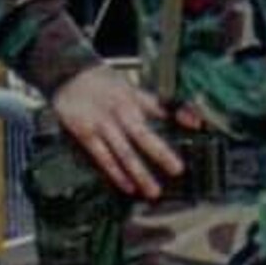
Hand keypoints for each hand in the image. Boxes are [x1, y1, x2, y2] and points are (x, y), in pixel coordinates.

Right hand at [51, 64, 187, 199]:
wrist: (67, 73)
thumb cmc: (103, 83)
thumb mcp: (130, 87)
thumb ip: (154, 104)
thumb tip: (188, 117)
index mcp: (133, 97)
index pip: (161, 106)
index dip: (180, 113)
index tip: (198, 124)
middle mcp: (120, 110)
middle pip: (142, 134)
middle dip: (160, 153)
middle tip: (177, 170)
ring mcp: (102, 123)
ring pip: (123, 151)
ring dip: (139, 172)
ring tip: (153, 191)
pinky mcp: (85, 133)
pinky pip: (102, 157)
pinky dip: (116, 173)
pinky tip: (128, 186)